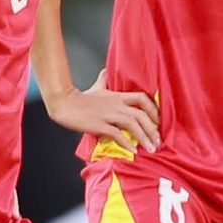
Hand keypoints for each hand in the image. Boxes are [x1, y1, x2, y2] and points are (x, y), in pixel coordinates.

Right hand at [42, 75, 160, 154]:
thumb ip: (103, 80)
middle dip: (153, 129)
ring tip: (151, 149)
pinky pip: (118, 134)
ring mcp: (108, 115)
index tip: (158, 121)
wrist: (64, 103)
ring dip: (144, 138)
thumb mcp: (95, 87)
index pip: (142, 98)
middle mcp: (116, 104)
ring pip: (133, 124)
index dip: (154, 109)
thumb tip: (105, 71)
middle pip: (142, 114)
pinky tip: (132, 150)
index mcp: (117, 96)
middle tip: (159, 141)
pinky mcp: (100, 124)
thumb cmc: (79, 98)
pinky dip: (127, 143)